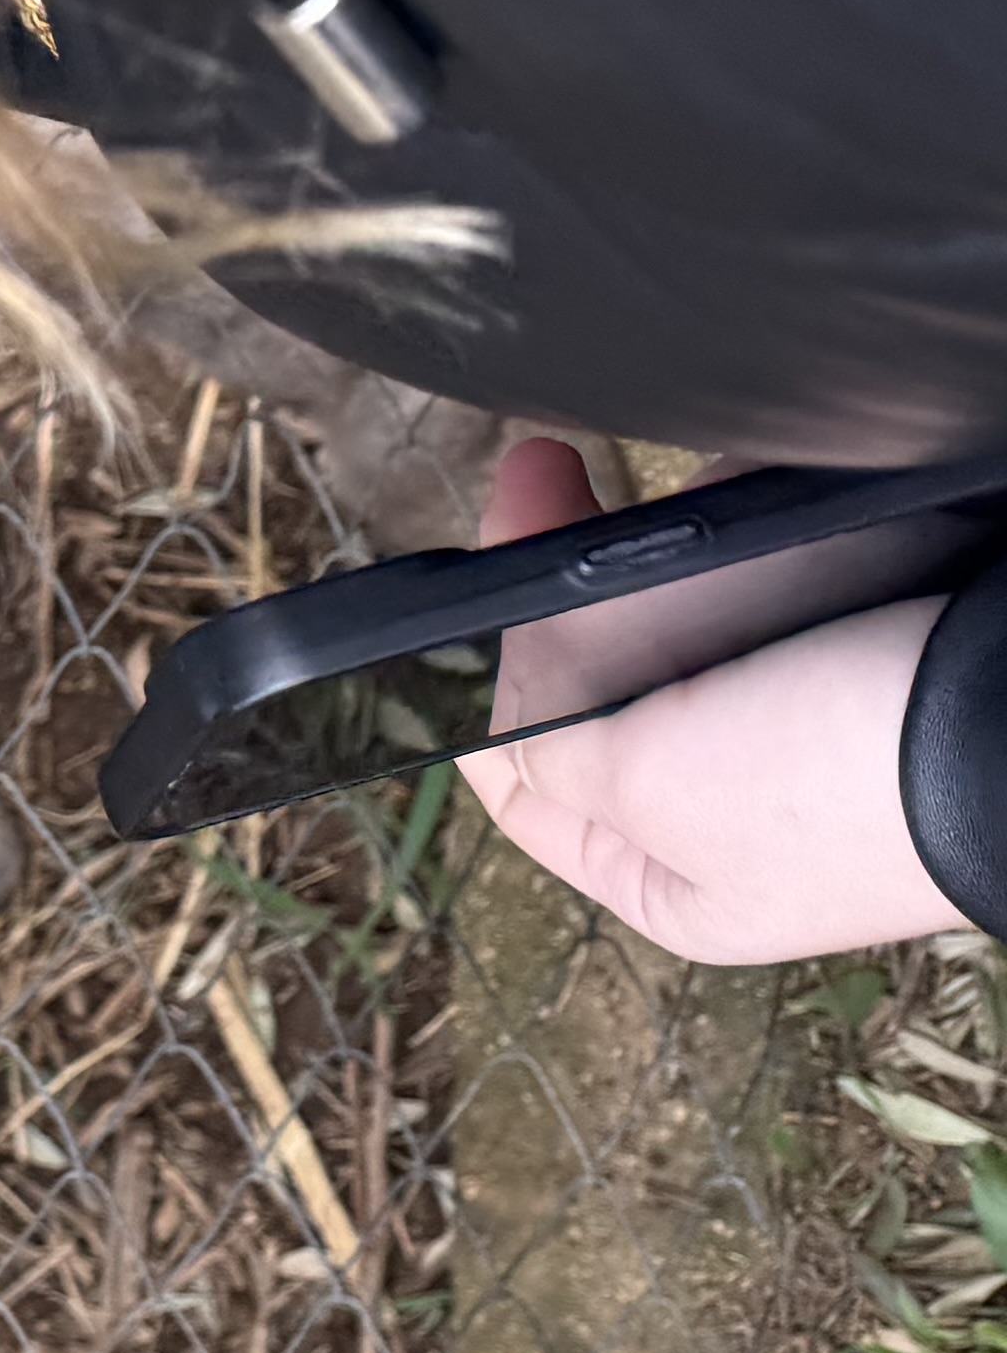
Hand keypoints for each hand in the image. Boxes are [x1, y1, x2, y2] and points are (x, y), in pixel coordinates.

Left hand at [457, 435, 968, 960]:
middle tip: (548, 474)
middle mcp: (741, 814)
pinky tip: (755, 486)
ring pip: (691, 614)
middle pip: (603, 683)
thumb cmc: (855, 774)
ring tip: (673, 482)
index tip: (467, 575)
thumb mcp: (647, 784)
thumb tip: (505, 698)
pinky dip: (760, 530)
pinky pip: (786, 575)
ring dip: (666, 540)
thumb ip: (545, 747)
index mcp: (673, 878)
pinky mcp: (886, 647)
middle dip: (571, 579)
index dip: (475, 678)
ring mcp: (821, 730)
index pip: (523, 787)